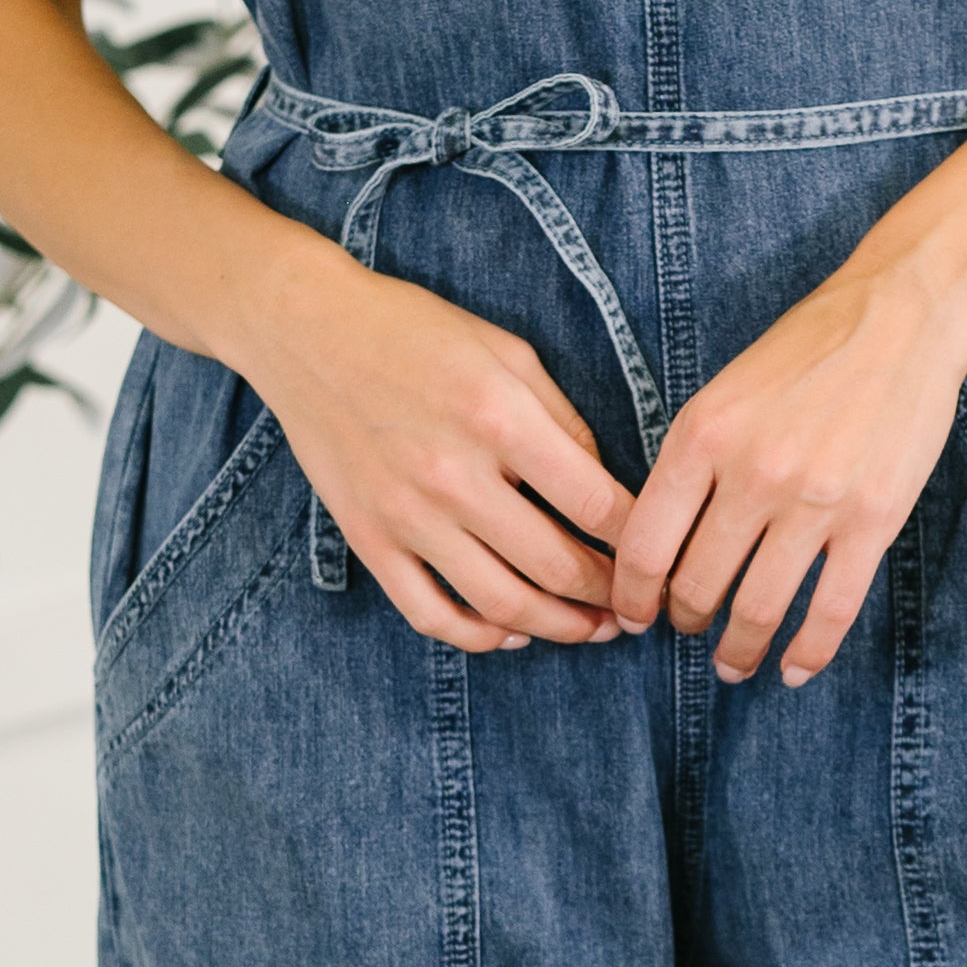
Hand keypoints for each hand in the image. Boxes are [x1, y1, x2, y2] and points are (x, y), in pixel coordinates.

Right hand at [244, 233, 637, 652]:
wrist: (307, 330)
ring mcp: (407, 514)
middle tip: (635, 607)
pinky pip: (431, 613)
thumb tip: (607, 490)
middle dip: (610, 597)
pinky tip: (511, 631)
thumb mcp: (508, 353)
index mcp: (500, 418)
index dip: (640, 542)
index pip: (596, 506)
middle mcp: (455, 475)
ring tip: (590, 629)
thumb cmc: (414, 331)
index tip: (658, 556)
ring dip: (559, 628)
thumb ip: (563, 421)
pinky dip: (479, 636)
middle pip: (557, 567)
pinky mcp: (368, 538)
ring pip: (501, 604)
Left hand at [611, 252, 966, 682]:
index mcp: (702, 435)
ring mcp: (815, 501)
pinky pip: (831, 610)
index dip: (631, 595)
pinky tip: (794, 669)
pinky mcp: (873, 519)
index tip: (633, 616)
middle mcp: (752, 472)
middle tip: (689, 632)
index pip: (645, 543)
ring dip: (738, 650)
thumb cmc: (810, 347)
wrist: (903, 314)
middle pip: (697, 585)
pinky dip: (807, 652)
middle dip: (685, 623)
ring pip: (758, 609)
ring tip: (732, 663)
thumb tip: (661, 539)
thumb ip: (693, 459)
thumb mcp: (725, 389)